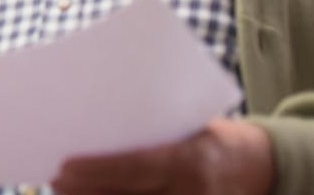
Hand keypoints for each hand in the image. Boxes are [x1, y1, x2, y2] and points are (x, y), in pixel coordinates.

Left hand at [50, 119, 273, 194]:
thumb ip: (150, 132)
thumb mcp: (190, 126)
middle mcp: (192, 193)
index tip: (63, 168)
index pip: (137, 168)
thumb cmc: (212, 136)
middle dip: (87, 191)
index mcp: (192, 161)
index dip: (98, 171)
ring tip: (66, 192)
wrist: (258, 165)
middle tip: (55, 181)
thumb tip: (94, 124)